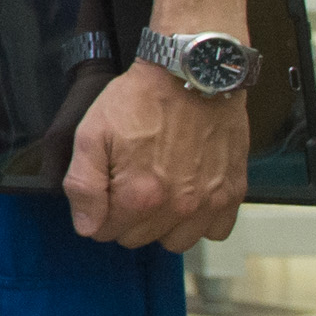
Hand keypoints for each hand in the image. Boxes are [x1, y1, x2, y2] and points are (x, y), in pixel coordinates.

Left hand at [65, 61, 248, 250]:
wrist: (192, 74)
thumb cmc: (141, 99)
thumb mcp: (92, 133)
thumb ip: (83, 185)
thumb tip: (87, 226)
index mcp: (138, 195)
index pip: (103, 232)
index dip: (98, 210)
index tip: (105, 185)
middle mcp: (177, 207)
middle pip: (137, 238)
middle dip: (126, 216)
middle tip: (131, 179)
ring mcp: (208, 203)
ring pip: (175, 241)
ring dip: (163, 224)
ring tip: (159, 190)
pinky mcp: (232, 192)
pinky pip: (215, 231)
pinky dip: (201, 220)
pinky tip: (189, 195)